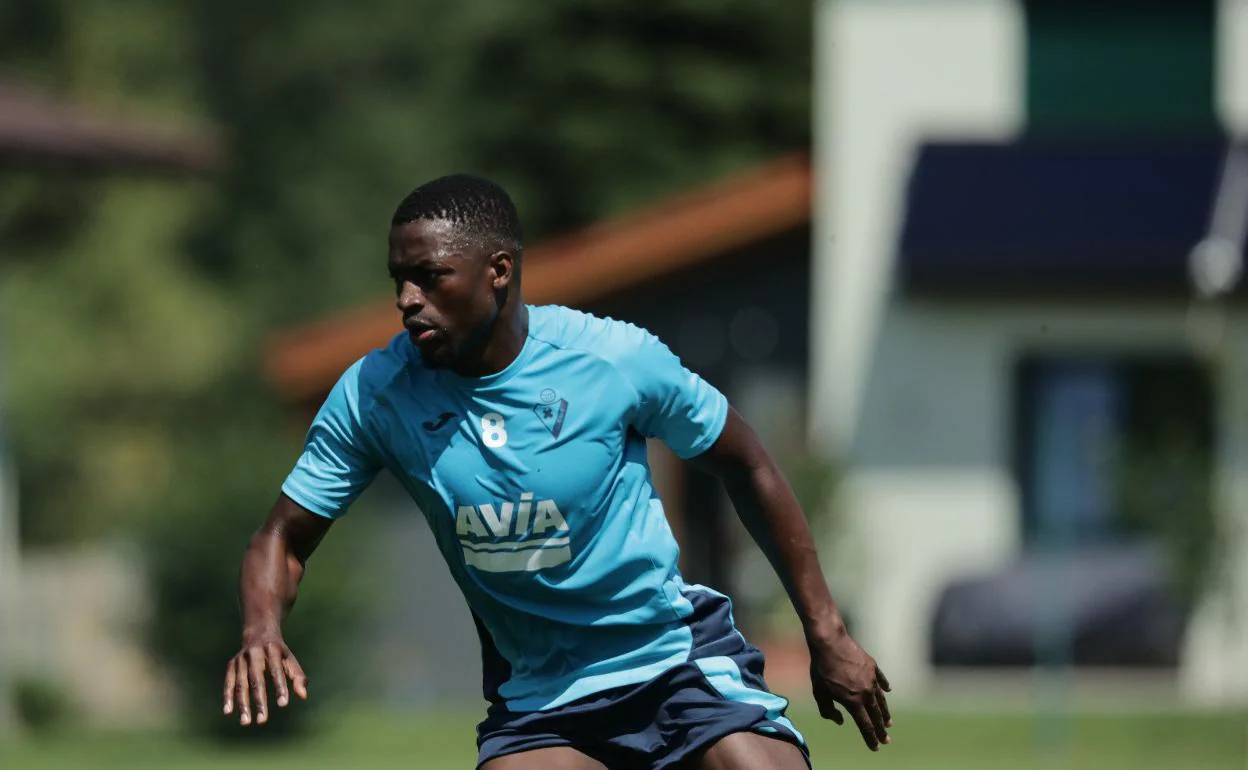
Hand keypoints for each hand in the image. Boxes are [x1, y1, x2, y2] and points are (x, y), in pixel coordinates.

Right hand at [223, 631, 308, 725]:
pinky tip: (228, 711)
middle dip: (259, 701)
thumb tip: (303, 696)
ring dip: (243, 704)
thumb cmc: (279, 653)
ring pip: (241, 684)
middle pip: (256, 680)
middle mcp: (255, 653)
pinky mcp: (232, 664)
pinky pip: (228, 683)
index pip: (277, 670)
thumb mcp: (290, 660)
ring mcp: (241, 659)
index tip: (283, 704)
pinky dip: (228, 697)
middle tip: (262, 721)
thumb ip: (298, 677)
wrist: (259, 633)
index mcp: (273, 649)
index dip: (280, 687)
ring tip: (246, 722)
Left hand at [808, 631, 891, 750]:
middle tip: (886, 739)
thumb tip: (841, 721)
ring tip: (888, 722)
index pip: (865, 725)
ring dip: (885, 712)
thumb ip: (828, 710)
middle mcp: (866, 692)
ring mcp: (871, 678)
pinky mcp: (872, 666)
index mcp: (853, 701)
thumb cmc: (821, 667)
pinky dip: (885, 687)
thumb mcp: (819, 692)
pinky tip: (888, 691)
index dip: (871, 738)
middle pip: (876, 715)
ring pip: (881, 700)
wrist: (830, 641)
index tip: (876, 747)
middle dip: (881, 730)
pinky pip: (881, 680)